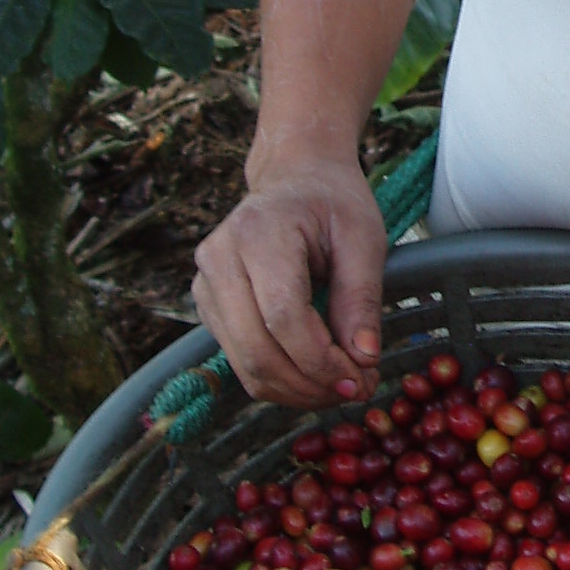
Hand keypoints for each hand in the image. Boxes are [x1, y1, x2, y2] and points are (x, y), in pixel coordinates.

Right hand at [191, 159, 386, 406]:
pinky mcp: (208, 306)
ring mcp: (205, 284)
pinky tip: (315, 375)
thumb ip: (361, 300)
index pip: (283, 317)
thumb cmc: (333, 203)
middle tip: (355, 391)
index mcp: (259, 232)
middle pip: (257, 350)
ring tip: (340, 386)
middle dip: (310, 384)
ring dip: (296, 391)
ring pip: (246, 366)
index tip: (360, 378)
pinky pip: (241, 361)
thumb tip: (364, 361)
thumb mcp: (363, 239)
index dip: (321, 360)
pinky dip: (280, 380)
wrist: (295, 178)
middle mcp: (219, 258)